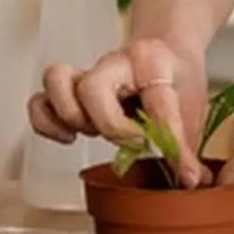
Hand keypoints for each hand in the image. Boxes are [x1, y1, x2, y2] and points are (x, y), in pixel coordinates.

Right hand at [27, 39, 209, 186]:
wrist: (166, 51)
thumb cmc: (175, 77)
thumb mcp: (193, 107)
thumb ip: (188, 144)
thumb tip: (192, 181)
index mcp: (154, 62)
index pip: (159, 104)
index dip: (173, 146)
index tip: (186, 172)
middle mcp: (116, 63)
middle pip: (92, 87)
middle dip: (110, 124)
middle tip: (134, 142)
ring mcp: (89, 73)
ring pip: (57, 81)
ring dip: (71, 116)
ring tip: (91, 132)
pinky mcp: (70, 89)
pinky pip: (40, 100)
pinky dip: (47, 122)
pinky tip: (69, 136)